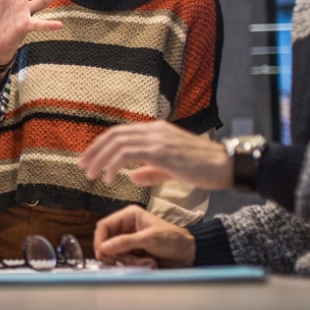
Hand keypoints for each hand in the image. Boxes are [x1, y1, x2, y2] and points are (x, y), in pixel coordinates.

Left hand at [78, 121, 232, 189]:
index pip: (122, 132)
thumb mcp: (172, 169)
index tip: (90, 158)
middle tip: (82, 165)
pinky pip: (127, 154)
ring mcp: (157, 139)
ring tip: (92, 174)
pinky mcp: (161, 151)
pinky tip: (108, 178)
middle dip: (95, 150)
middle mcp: (155, 130)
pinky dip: (113, 166)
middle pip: (114, 134)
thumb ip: (151, 171)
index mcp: (157, 131)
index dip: (103, 144)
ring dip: (100, 159)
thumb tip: (131, 175)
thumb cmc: (204, 168)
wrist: (226, 165)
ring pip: (117, 143)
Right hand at [94, 205, 195, 267]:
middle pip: (108, 243)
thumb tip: (104, 248)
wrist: (189, 255)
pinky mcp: (134, 254)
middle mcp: (126, 228)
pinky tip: (150, 264)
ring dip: (132, 262)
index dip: (100, 240)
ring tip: (149, 262)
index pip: (104, 226)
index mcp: (129, 216)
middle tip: (133, 261)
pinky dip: (136, 266)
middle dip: (121, 254)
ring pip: (117, 255)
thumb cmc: (173, 240)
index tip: (102, 254)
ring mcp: (130, 242)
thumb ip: (125, 242)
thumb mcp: (149, 239)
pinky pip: (125, 262)